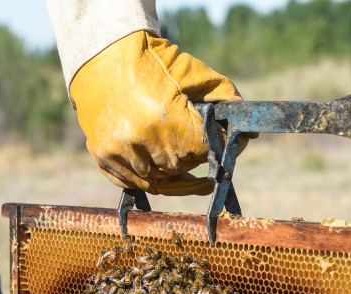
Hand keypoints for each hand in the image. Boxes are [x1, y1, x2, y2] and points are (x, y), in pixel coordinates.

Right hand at [70, 30, 243, 195]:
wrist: (102, 54)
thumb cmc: (153, 62)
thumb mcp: (194, 74)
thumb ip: (225, 99)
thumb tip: (248, 131)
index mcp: (168, 122)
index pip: (205, 152)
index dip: (217, 149)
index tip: (223, 146)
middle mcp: (141, 144)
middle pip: (182, 169)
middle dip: (194, 160)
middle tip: (202, 153)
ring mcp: (119, 154)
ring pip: (159, 181)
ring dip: (173, 173)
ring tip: (185, 164)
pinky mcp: (104, 159)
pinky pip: (134, 182)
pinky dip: (150, 177)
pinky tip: (161, 168)